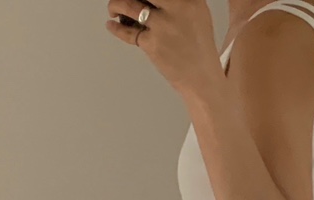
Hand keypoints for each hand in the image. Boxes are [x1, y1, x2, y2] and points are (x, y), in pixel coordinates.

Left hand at [106, 0, 221, 99]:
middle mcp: (176, 8)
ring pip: (130, 6)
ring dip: (116, 5)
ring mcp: (162, 26)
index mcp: (189, 0)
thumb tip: (155, 1)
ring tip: (113, 8)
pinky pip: (128, 33)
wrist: (202, 78)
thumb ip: (180, 2)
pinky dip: (116, 28)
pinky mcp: (152, 44)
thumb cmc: (199, 48)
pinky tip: (111, 25)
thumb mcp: (198, 14)